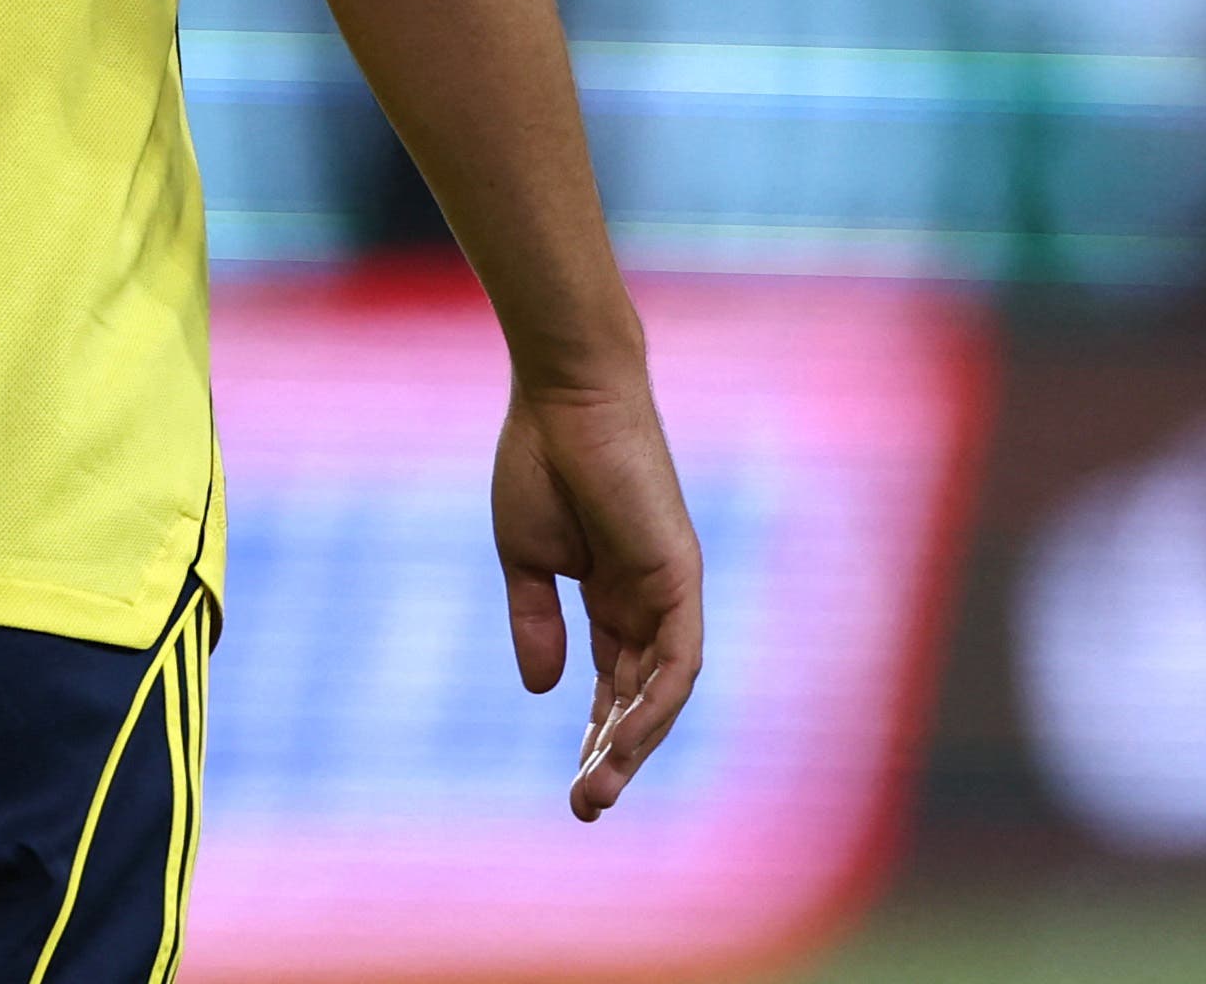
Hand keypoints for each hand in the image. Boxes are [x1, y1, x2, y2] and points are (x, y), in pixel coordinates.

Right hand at [493, 367, 703, 818]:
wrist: (563, 397)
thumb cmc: (539, 460)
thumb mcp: (525, 558)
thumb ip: (536, 623)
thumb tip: (546, 692)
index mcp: (610, 595)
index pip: (611, 682)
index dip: (595, 733)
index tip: (576, 785)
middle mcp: (647, 601)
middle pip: (640, 697)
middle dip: (614, 755)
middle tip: (586, 807)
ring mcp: (669, 592)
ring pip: (663, 691)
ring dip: (634, 744)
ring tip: (597, 790)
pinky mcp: (680, 578)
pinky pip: (678, 660)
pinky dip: (654, 703)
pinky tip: (621, 738)